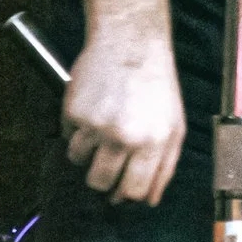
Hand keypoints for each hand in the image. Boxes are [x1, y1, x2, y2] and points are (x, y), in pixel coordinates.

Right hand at [62, 27, 185, 204]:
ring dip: (86, 153)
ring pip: (79, 161)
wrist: (130, 42)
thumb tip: (150, 199)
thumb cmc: (154, 82)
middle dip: (101, 179)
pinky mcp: (74, 111)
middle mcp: (125, 136)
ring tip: (100, 129)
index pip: (135, 190)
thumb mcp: (174, 124)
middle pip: (101, 182)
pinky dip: (76, 129)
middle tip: (106, 161)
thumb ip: (165, 165)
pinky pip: (67, 136)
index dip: (126, 194)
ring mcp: (97, 124)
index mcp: (154, 141)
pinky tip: (93, 110)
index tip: (121, 190)